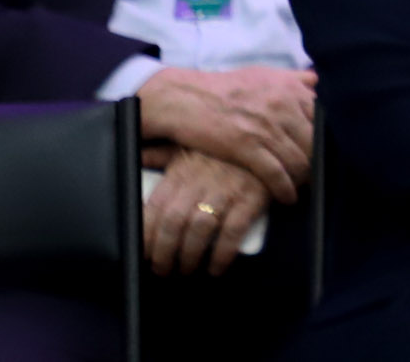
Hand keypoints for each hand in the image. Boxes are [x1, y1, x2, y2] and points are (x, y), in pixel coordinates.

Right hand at [136, 67, 314, 202]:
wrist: (187, 97)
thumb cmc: (226, 87)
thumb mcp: (263, 74)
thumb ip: (291, 79)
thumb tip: (315, 80)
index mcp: (290, 90)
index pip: (322, 120)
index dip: (325, 140)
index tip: (325, 153)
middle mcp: (284, 107)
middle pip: (314, 143)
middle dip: (317, 162)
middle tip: (316, 176)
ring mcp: (266, 128)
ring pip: (298, 160)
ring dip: (303, 179)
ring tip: (302, 188)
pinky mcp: (247, 148)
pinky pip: (275, 174)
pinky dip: (285, 189)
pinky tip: (287, 197)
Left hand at [143, 148, 270, 277]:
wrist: (271, 140)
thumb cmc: (226, 148)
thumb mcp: (192, 145)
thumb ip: (162, 156)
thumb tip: (138, 157)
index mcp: (182, 169)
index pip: (154, 207)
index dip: (146, 235)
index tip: (144, 253)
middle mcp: (201, 179)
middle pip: (174, 221)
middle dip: (164, 252)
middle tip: (163, 269)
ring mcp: (227, 188)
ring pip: (200, 228)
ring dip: (190, 255)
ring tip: (187, 269)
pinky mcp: (252, 197)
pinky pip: (233, 230)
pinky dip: (222, 253)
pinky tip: (216, 267)